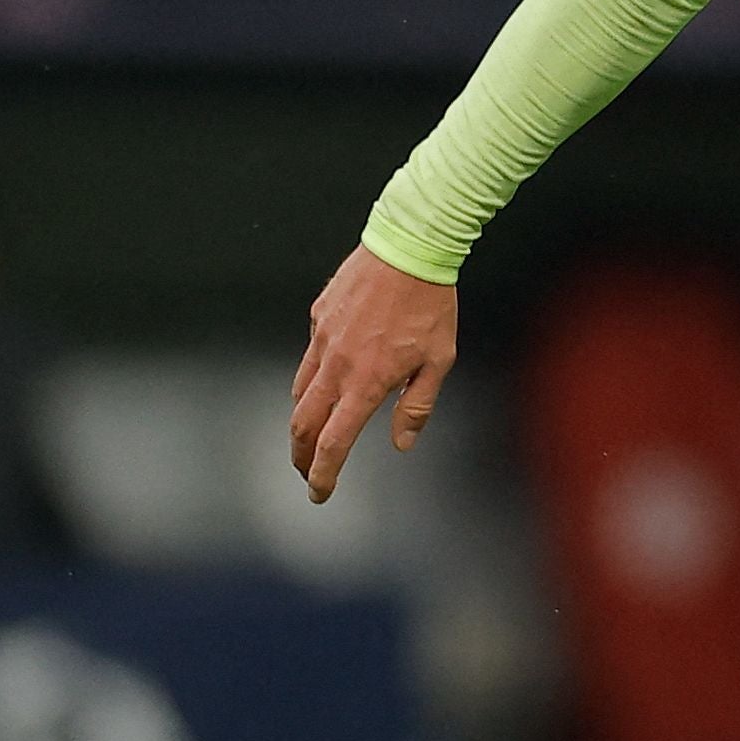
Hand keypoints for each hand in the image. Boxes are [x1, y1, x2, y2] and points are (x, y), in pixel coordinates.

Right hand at [289, 245, 459, 503]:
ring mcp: (322, 338)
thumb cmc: (431, 305)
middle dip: (300, 455)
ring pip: (300, 390)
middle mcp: (337, 364)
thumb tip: (401, 443)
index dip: (323, 474)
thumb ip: (417, 406)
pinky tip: (330, 376)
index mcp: (367, 382)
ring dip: (303, 419)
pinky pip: (310, 355)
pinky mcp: (318, 315)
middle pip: (302, 423)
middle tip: (306, 471)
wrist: (409, 248)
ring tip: (314, 432)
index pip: (334, 443)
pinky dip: (313, 375)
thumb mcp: (439, 361)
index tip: (320, 492)